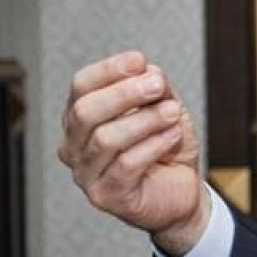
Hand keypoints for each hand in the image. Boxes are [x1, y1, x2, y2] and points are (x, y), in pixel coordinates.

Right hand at [57, 51, 208, 256]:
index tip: (139, 60)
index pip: (81, 86)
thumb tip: (148, 69)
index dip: (108, 70)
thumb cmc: (166, 150)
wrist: (182, 193)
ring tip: (173, 113)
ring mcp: (85, 174)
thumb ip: (156, 90)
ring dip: (145, 120)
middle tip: (158, 85)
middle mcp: (73, 146)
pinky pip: (125, 165)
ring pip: (106, 138)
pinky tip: (173, 136)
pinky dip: (153, 145)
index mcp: (81, 119)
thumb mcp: (165, 110)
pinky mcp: (105, 196)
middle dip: (125, 93)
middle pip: (85, 111)